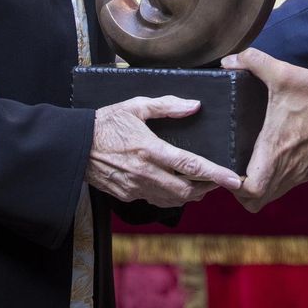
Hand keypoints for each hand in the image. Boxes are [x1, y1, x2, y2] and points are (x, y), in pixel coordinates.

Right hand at [86, 95, 241, 207]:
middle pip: (186, 191)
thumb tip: (195, 106)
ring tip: (203, 185)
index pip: (189, 165)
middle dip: (207, 189)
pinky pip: (156, 201)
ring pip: (173, 200)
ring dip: (191, 195)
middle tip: (220, 181)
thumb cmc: (105, 122)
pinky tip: (176, 187)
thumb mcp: (135, 106)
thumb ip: (167, 106)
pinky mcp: (127, 195)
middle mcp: (144, 173)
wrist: (73, 146)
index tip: (234, 180)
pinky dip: (172, 197)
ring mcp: (135, 187)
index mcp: (149, 149)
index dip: (215, 174)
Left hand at [222, 48, 307, 212]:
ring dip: (257, 184)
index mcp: (274, 152)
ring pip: (272, 195)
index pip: (248, 191)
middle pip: (255, 202)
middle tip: (233, 166)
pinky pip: (287, 185)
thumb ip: (254, 62)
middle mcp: (286, 170)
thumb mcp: (283, 73)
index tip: (225, 166)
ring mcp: (301, 173)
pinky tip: (273, 155)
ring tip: (248, 161)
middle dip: (240, 190)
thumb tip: (229, 59)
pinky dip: (275, 179)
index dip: (231, 184)